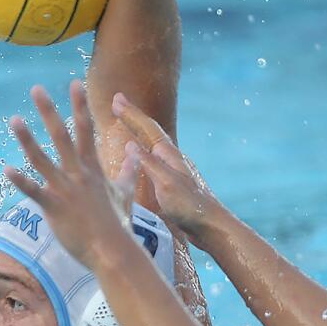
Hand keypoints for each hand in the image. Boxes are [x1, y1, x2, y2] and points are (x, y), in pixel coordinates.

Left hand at [4, 80, 139, 271]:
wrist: (114, 250)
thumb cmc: (119, 224)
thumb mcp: (126, 193)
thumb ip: (128, 171)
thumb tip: (135, 154)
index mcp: (92, 168)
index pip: (85, 129)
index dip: (79, 105)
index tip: (73, 83)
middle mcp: (78, 173)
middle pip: (62, 135)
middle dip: (49, 111)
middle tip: (36, 89)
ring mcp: (65, 189)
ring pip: (42, 158)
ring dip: (27, 139)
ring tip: (14, 119)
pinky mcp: (55, 207)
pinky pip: (34, 191)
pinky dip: (21, 181)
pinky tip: (6, 169)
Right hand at [113, 93, 228, 248]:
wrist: (210, 226)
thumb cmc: (189, 207)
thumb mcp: (167, 184)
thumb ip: (149, 164)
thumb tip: (129, 144)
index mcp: (169, 155)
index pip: (147, 128)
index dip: (131, 114)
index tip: (116, 99)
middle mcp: (171, 158)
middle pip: (149, 131)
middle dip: (132, 116)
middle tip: (116, 101)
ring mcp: (172, 169)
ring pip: (150, 143)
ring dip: (136, 130)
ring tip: (124, 122)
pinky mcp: (171, 181)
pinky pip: (150, 158)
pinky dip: (140, 149)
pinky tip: (137, 155)